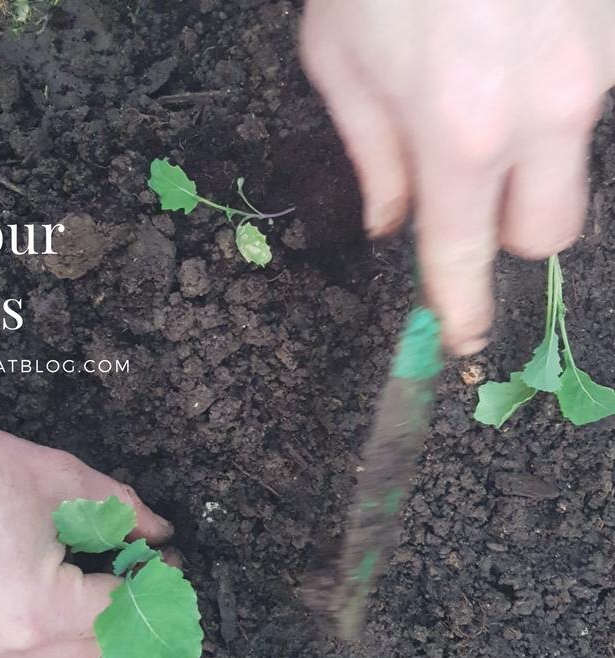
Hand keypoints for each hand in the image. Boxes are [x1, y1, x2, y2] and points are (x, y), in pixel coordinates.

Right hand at [0, 328, 170, 657]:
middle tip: (132, 571)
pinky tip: (19, 590)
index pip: (119, 613)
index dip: (152, 585)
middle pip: (84, 646)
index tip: (166, 563)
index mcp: (33, 613)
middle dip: (118, 608)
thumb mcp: (62, 479)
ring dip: (70, 623)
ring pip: (40, 657)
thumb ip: (124, 512)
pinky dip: (18, 630)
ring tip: (78, 576)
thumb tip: (160, 534)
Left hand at [300, 0, 614, 353]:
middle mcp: (546, 111)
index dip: (464, 310)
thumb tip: (393, 223)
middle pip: (545, 235)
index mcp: (460, 132)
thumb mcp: (340, 58)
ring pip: (575, 165)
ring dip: (532, 162)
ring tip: (482, 91)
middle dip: (504, 233)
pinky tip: (515, 47)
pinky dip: (552, 98)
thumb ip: (372, 155)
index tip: (461, 339)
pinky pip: (591, 100)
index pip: (464, 258)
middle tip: (466, 196)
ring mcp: (598, 67)